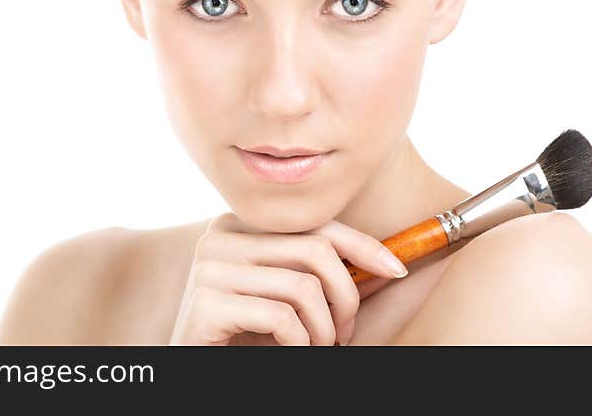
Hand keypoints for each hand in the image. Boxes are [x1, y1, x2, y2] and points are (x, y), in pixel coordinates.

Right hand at [168, 212, 407, 345]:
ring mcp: (209, 267)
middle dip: (346, 297)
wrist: (195, 367)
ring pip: (303, 287)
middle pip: (316, 250)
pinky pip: (281, 318)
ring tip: (318, 349)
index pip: (316, 224)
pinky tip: (292, 354)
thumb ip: (319, 274)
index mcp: (240, 225)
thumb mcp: (286, 298)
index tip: (397, 270)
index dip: (363, 245)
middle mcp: (221, 236)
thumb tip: (388, 261)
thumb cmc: (245, 337)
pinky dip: (300, 345)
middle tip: (344, 335)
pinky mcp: (206, 301)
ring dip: (323, 330)